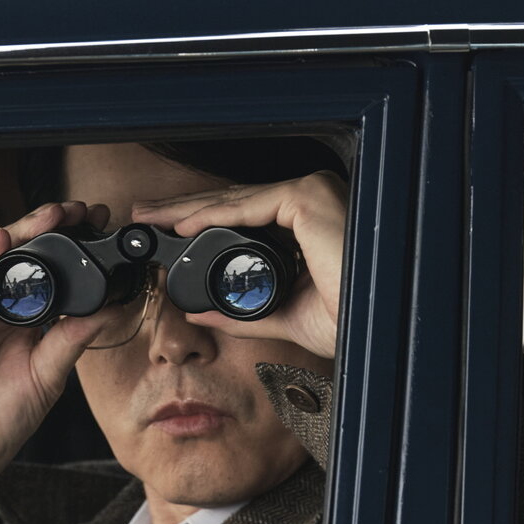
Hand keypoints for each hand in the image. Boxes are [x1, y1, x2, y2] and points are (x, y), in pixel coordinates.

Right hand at [0, 201, 106, 523]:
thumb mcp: (47, 374)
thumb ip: (71, 338)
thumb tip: (108, 308)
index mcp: (8, 317)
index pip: (37, 267)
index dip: (65, 243)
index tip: (99, 225)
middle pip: (14, 255)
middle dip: (48, 227)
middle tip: (82, 208)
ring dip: (22, 236)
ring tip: (53, 215)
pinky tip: (2, 247)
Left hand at [129, 170, 345, 360]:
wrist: (376, 330)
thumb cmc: (347, 320)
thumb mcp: (282, 315)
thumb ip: (240, 313)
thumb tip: (199, 313)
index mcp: (310, 222)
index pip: (245, 215)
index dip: (201, 222)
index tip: (167, 233)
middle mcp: (312, 200)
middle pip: (236, 203)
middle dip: (186, 210)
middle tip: (147, 215)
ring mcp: (312, 194)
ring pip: (237, 199)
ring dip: (190, 208)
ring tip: (153, 216)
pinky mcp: (309, 197)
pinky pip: (251, 204)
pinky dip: (213, 214)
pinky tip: (182, 225)